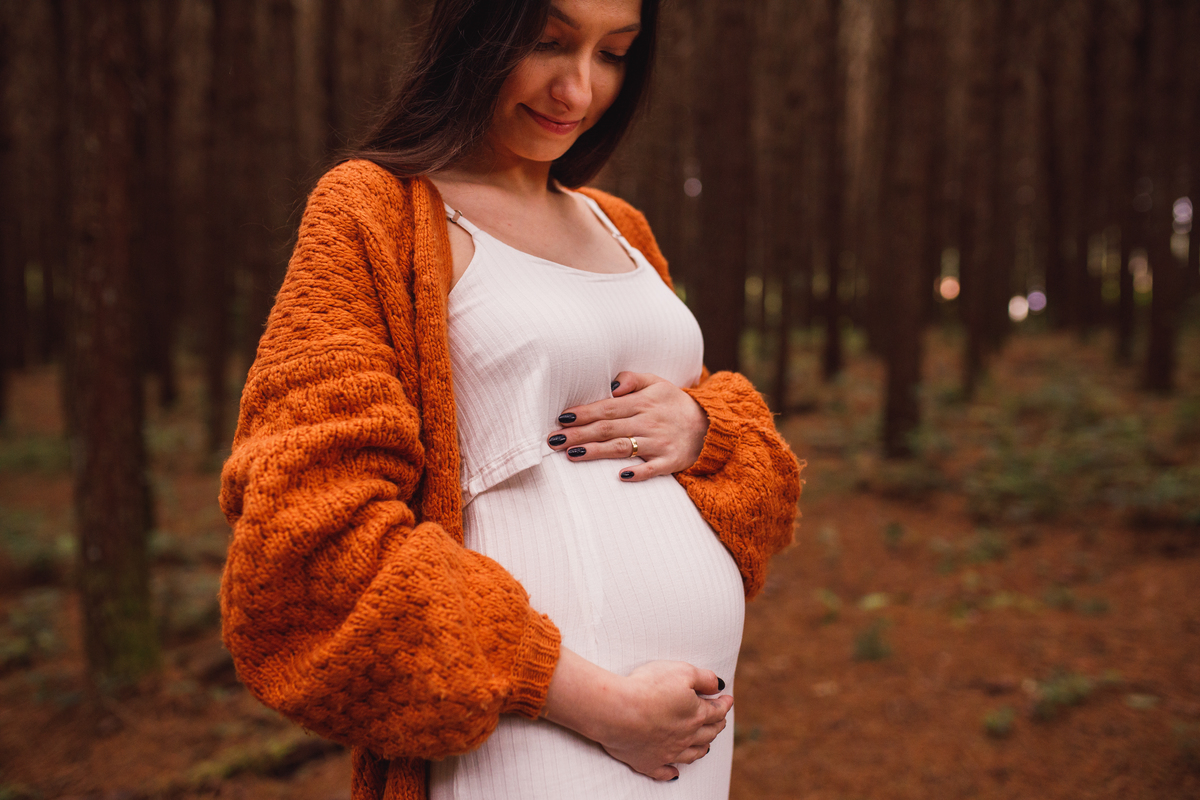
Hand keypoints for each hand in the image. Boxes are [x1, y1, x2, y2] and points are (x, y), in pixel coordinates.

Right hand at [541, 648, 731, 780]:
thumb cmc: (648, 687)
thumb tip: (719, 685)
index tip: (727, 699)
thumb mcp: (682, 671)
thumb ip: (703, 678)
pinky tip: (675, 773)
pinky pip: (664, 772)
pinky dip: (672, 773)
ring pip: (692, 754)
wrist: (617, 711)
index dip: (724, 704)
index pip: (717, 711)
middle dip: (716, 726)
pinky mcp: (648, 762)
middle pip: (707, 734)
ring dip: (701, 749)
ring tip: (706, 745)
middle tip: (720, 721)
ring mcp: (668, 752)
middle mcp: (686, 737)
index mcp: (696, 715)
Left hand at [546, 372, 708, 480]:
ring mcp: (659, 443)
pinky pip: (653, 469)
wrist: (710, 425)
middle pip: (608, 428)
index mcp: (643, 402)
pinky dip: (638, 473)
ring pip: (622, 448)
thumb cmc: (674, 404)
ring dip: (596, 452)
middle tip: (553, 440)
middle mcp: (649, 422)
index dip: (584, 413)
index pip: (607, 407)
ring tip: (571, 455)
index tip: (561, 418)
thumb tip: (610, 385)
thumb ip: (632, 379)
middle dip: (579, 434)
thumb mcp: (657, 382)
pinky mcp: (671, 461)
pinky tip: (619, 476)